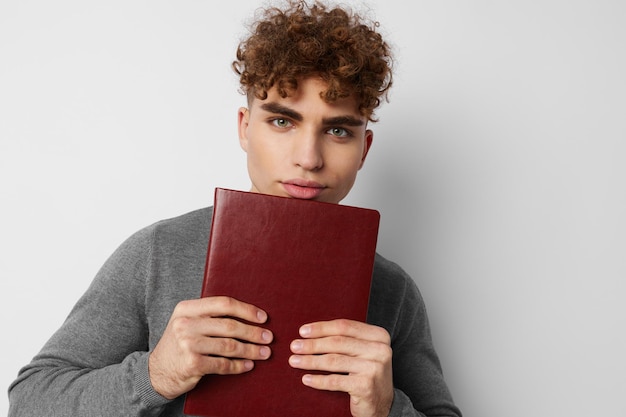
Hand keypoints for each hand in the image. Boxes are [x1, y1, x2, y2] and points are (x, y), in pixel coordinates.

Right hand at [148, 296, 272, 398]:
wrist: (156, 371)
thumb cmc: (179, 343)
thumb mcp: (187, 322)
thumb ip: (209, 315)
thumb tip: (247, 313)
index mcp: (187, 308)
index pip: (223, 304)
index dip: (246, 310)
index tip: (263, 317)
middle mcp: (186, 324)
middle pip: (229, 325)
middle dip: (253, 332)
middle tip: (268, 337)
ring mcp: (188, 344)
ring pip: (229, 346)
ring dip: (250, 350)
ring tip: (264, 352)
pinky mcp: (192, 364)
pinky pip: (222, 364)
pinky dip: (238, 366)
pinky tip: (248, 365)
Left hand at [288, 319, 393, 416]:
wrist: (383, 404)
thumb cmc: (367, 373)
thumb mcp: (363, 351)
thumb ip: (346, 339)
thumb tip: (311, 333)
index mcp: (378, 336)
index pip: (344, 326)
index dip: (321, 328)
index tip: (303, 331)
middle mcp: (379, 350)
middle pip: (337, 342)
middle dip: (312, 344)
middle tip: (294, 346)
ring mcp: (374, 368)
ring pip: (333, 360)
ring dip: (310, 361)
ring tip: (295, 361)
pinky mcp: (366, 386)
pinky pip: (335, 381)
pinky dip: (318, 380)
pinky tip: (306, 379)